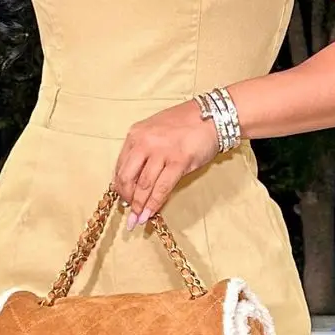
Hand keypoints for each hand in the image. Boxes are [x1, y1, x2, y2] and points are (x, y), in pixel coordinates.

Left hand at [113, 101, 222, 229]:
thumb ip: (144, 150)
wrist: (213, 115)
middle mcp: (144, 142)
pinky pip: (162, 188)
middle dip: (127, 198)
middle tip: (130, 212)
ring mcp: (161, 152)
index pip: (121, 166)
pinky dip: (154, 204)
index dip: (120, 186)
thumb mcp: (156, 131)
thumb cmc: (186, 123)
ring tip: (138, 219)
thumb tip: (137, 179)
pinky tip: (150, 214)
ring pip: (143, 185)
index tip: (123, 198)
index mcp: (136, 134)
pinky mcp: (178, 161)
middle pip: (127, 177)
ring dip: (139, 206)